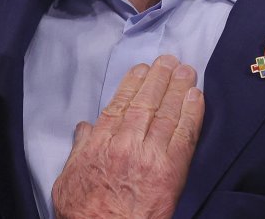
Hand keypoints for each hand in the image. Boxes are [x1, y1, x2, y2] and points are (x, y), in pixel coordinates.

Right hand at [52, 55, 203, 218]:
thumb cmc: (84, 213)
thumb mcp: (68, 179)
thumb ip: (79, 150)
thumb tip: (85, 128)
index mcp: (100, 143)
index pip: (119, 104)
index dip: (133, 84)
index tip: (142, 69)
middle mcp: (125, 143)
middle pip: (145, 102)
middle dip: (159, 78)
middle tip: (169, 61)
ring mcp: (149, 155)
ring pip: (166, 112)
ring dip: (177, 88)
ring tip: (186, 71)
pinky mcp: (171, 169)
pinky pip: (184, 134)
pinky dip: (191, 113)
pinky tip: (196, 97)